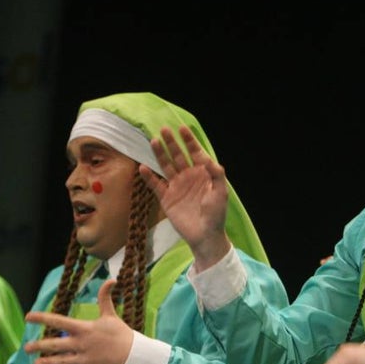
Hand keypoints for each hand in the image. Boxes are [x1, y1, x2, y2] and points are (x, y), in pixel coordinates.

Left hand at [24, 279, 133, 363]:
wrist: (136, 359)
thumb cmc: (123, 336)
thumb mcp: (112, 316)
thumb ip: (106, 299)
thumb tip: (111, 280)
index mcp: (84, 329)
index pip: (58, 321)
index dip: (42, 318)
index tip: (28, 317)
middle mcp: (81, 344)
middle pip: (54, 345)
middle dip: (38, 346)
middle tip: (26, 348)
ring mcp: (84, 360)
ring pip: (59, 362)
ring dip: (45, 363)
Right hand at [140, 125, 231, 269]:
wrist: (205, 235)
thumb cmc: (216, 214)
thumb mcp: (221, 193)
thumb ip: (216, 175)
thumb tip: (208, 160)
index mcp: (203, 174)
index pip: (195, 153)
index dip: (189, 141)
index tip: (182, 129)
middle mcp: (188, 177)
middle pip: (178, 156)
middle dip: (172, 143)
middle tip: (164, 130)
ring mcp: (176, 187)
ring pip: (166, 166)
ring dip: (160, 154)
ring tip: (154, 141)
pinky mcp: (167, 198)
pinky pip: (156, 185)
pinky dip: (149, 177)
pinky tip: (143, 167)